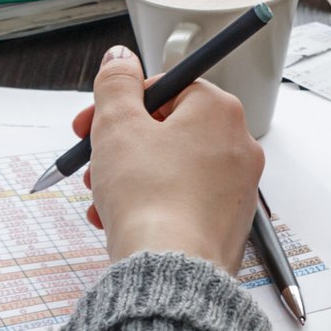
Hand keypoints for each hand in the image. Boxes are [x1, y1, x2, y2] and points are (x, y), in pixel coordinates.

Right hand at [73, 45, 263, 270]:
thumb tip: (120, 58)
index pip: (167, 88)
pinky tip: (120, 222)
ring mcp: (239, 186)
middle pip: (169, 129)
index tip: (91, 122)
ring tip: (101, 198)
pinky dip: (152, 204)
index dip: (120, 104)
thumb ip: (116, 84)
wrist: (172, 272)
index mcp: (219, 110)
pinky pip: (185, 200)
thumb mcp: (117, 126)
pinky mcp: (230, 221)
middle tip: (93, 161)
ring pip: (173, 167)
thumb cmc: (150, 198)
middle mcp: (239, 144)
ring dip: (130, 176)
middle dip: (121, 145)